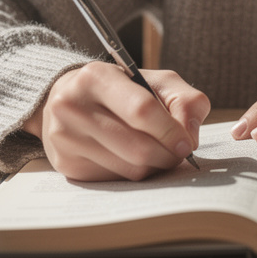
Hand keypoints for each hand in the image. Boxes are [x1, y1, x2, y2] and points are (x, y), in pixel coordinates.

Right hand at [24, 62, 210, 181]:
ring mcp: (66, 138)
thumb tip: (190, 137)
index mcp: (96, 77)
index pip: (142, 110)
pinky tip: (131, 158)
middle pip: (137, 147)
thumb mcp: (155, 81)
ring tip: (157, 153)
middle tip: (178, 153)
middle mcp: (72, 106)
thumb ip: (184, 100)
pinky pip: (116, 181)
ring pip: (130, 169)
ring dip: (154, 166)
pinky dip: (134, 173)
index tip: (187, 144)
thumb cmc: (121, 90)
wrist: (69, 100)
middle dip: (167, 155)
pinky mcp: (67, 165)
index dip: (171, 131)